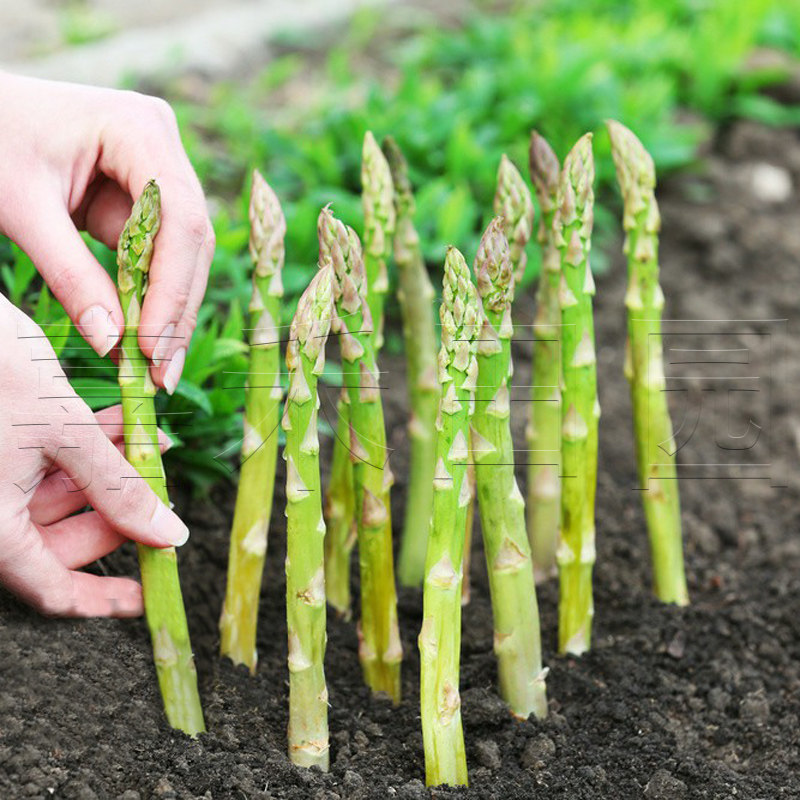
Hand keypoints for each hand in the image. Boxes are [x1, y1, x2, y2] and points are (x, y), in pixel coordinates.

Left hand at [0, 72, 213, 393]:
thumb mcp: (21, 209)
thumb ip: (70, 275)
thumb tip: (114, 345)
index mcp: (138, 129)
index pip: (178, 218)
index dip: (173, 287)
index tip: (152, 345)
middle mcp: (163, 146)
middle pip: (190, 241)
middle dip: (176, 310)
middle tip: (163, 373)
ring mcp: (160, 170)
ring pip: (183, 254)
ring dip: (169, 311)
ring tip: (156, 368)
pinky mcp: (147, 196)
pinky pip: (160, 254)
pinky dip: (149, 297)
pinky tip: (144, 339)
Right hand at [0, 295, 188, 616]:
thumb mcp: (65, 431)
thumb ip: (119, 489)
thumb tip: (169, 535)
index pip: (54, 590)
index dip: (105, 600)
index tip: (148, 597)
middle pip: (62, 543)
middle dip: (119, 517)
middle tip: (163, 497)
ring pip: (58, 499)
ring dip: (110, 475)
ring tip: (154, 444)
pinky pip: (42, 468)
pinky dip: (83, 451)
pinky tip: (121, 424)